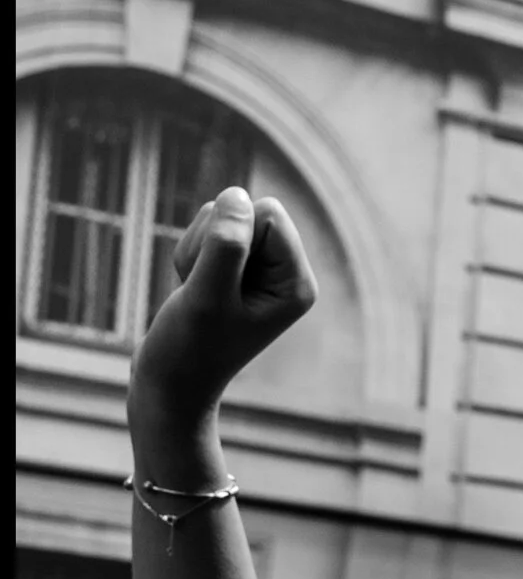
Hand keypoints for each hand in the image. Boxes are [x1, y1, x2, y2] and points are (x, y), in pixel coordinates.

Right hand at [128, 189, 316, 428]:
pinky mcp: (233, 271)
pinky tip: (189, 292)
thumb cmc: (190, 347)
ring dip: (195, 253)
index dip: (230, 236)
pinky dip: (187, 260)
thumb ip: (226, 244)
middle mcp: (285, 275)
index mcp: (297, 282)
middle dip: (210, 243)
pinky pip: (204, 234)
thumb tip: (238, 194)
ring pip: (220, 220)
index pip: (268, 213)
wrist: (169, 384)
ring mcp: (259, 272)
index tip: (219, 280)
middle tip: (203, 290)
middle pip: (245, 212)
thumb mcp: (207, 294)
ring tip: (195, 295)